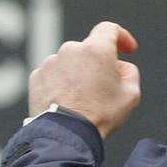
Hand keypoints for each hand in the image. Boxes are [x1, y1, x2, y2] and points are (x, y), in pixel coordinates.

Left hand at [27, 21, 140, 138]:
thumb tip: (117, 67)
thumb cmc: (100, 115)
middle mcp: (70, 49)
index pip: (109, 30)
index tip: (126, 50)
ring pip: (68, 64)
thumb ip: (129, 72)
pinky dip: (59, 85)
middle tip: (103, 88)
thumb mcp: (131, 94)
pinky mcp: (36, 78)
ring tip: (81, 101)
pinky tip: (65, 104)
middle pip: (88, 50)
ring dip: (76, 75)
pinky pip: (52, 76)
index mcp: (96, 49)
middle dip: (96, 64)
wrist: (65, 136)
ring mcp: (50, 63)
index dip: (121, 37)